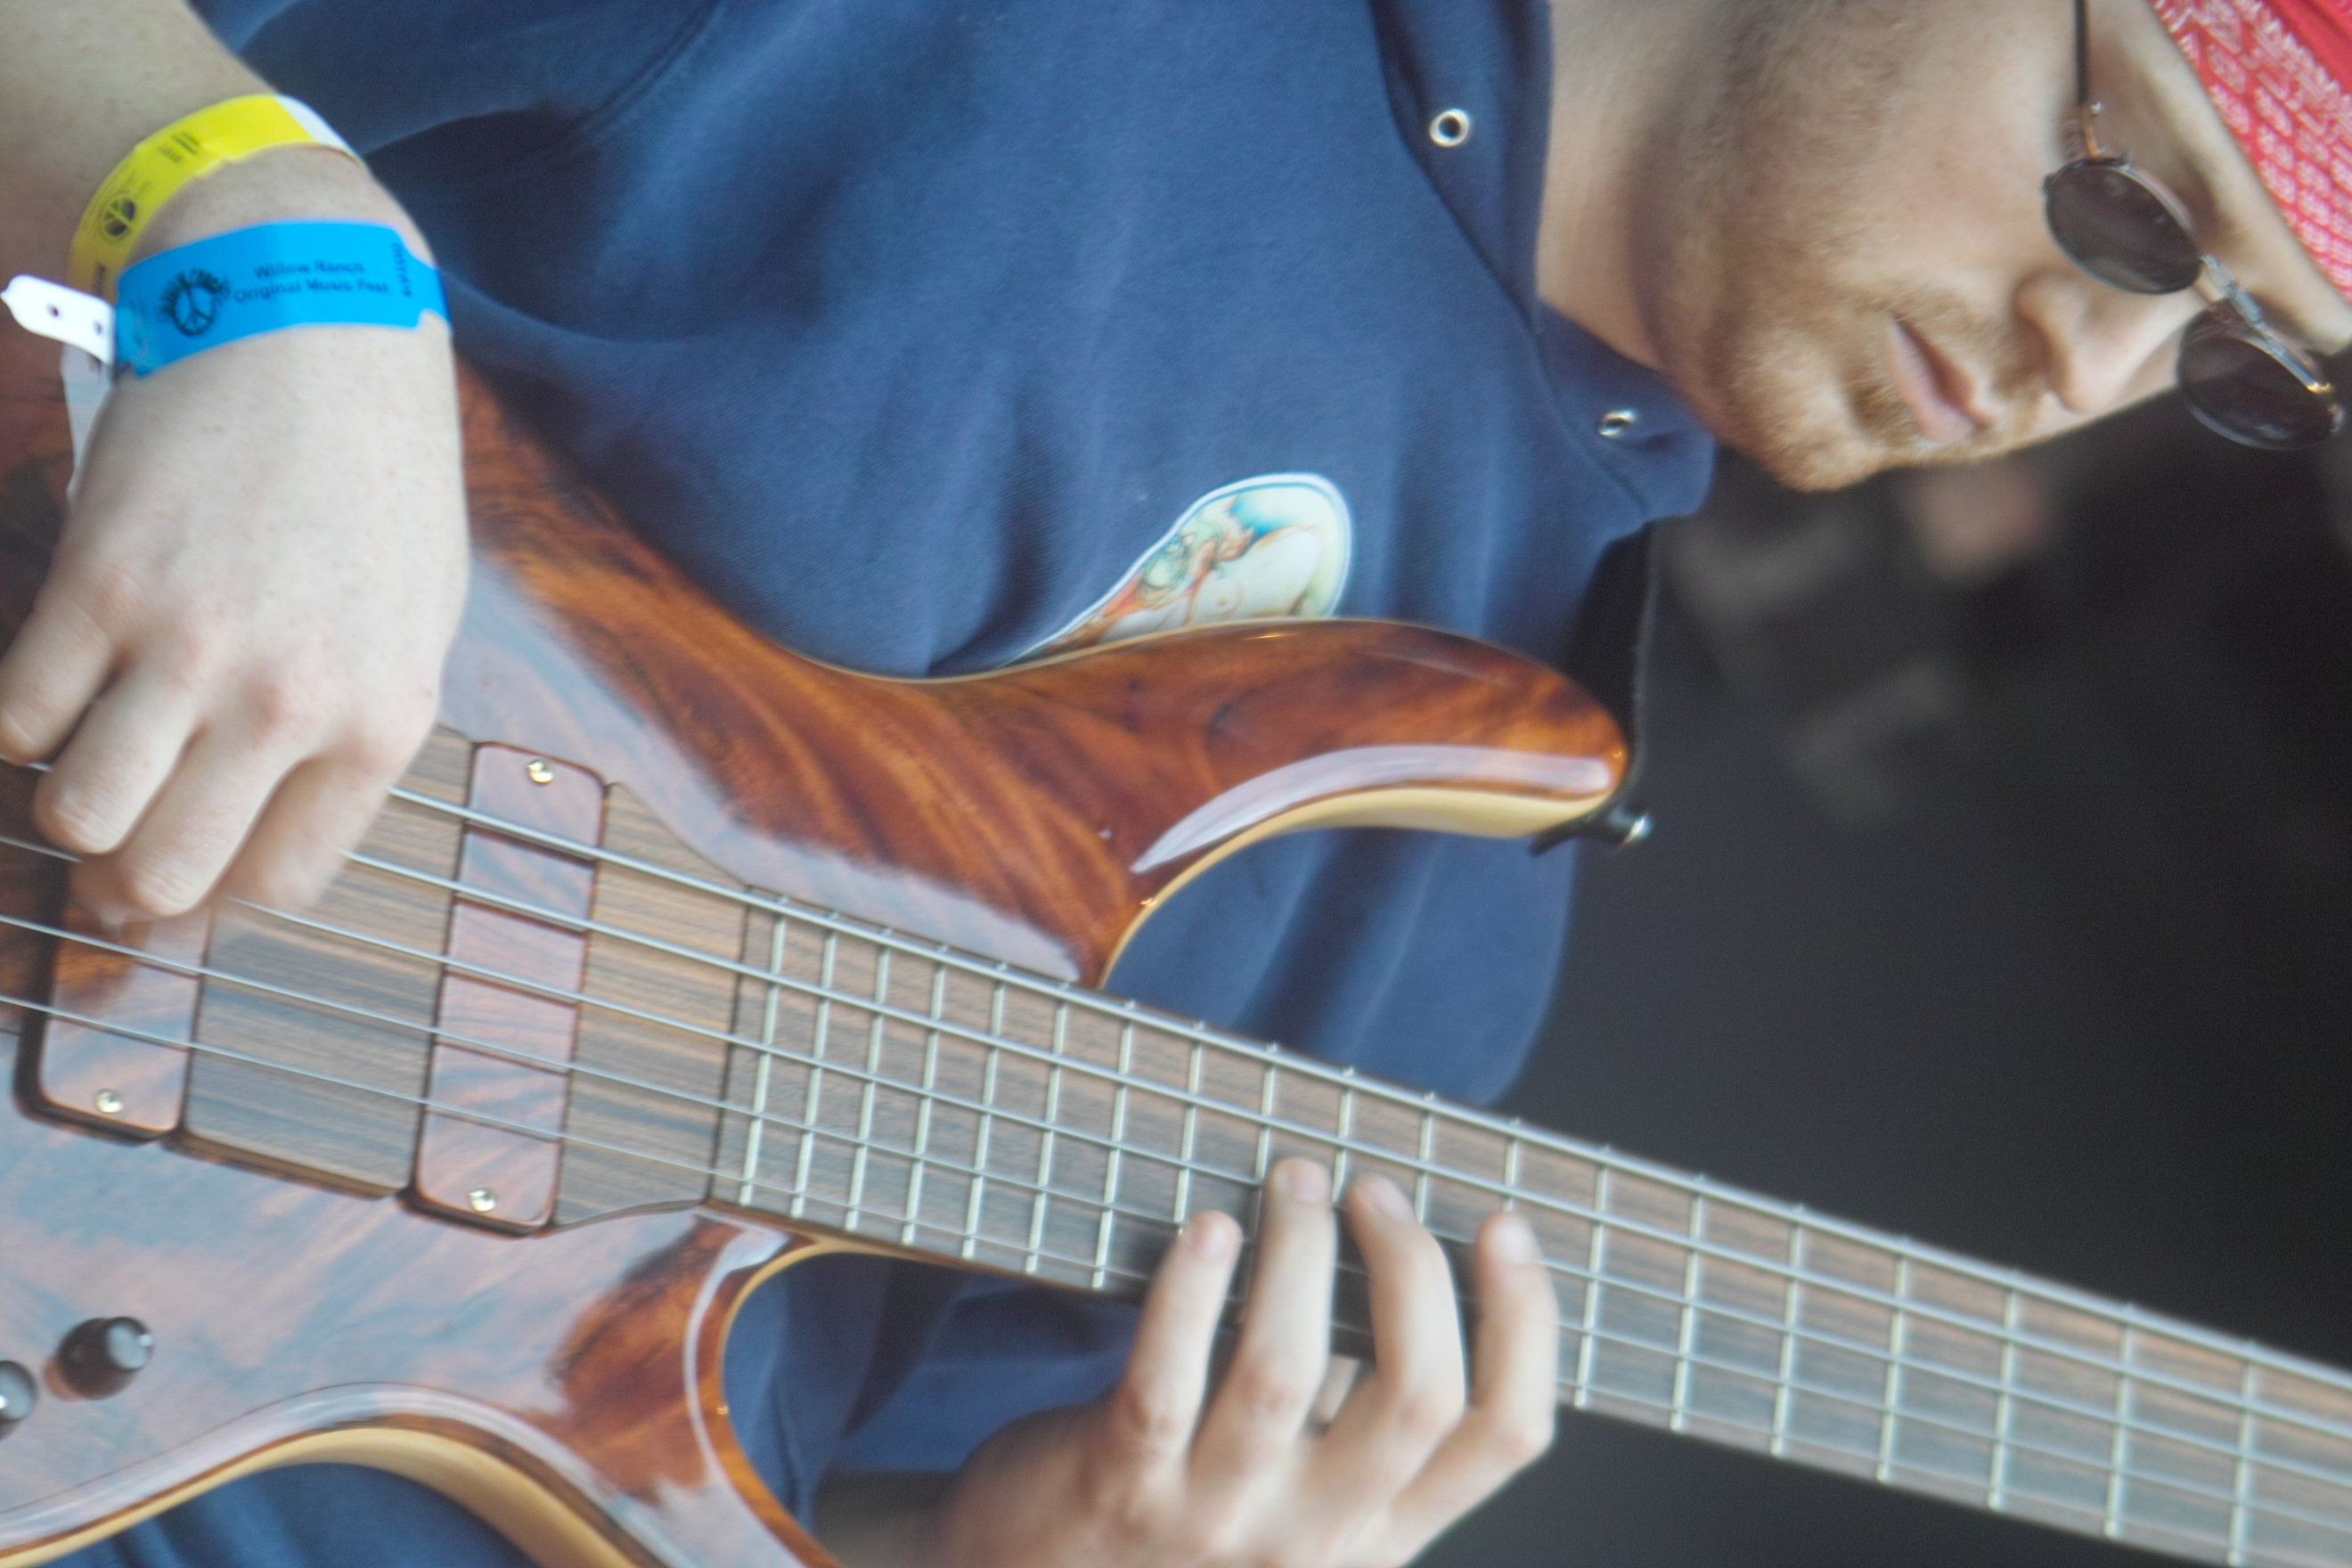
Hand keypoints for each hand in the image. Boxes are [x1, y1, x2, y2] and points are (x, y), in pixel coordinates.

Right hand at [0, 151, 465, 917]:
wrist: (311, 326)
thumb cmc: (375, 478)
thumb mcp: (416, 619)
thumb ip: (352, 727)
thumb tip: (269, 823)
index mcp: (383, 721)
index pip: (278, 882)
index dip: (216, 897)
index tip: (187, 877)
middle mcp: (289, 701)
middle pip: (165, 871)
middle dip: (126, 879)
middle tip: (112, 847)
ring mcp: (190, 646)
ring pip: (76, 813)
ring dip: (66, 803)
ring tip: (86, 759)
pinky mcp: (97, 582)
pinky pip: (17, 715)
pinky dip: (17, 719)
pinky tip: (51, 683)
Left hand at [904, 1158, 1560, 1567]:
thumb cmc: (1180, 1513)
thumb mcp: (1300, 1494)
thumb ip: (1358, 1413)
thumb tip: (1413, 1260)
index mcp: (1380, 1532)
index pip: (1502, 1434)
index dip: (1525, 1321)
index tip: (1503, 1225)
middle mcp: (1313, 1539)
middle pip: (1418, 1397)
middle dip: (1411, 1267)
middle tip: (1374, 1190)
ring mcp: (1215, 1520)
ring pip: (1287, 1375)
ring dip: (1299, 1255)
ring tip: (1294, 1183)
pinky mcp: (1120, 1487)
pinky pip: (1164, 1380)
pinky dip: (1192, 1293)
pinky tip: (1208, 1229)